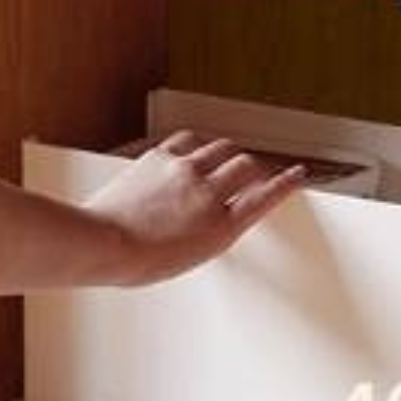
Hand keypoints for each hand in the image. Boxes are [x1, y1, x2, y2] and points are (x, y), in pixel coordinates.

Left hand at [84, 131, 308, 285]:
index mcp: (221, 228)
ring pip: (222, 147)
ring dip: (228, 152)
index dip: (285, 184)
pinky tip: (195, 148)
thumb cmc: (140, 260)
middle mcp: (209, 194)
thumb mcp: (192, 256)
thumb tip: (220, 215)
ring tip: (225, 158)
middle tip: (256, 169)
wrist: (104, 244)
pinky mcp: (162, 156)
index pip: (264, 198)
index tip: (297, 175)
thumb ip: (213, 231)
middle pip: (248, 165)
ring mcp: (186, 171)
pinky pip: (189, 139)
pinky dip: (198, 143)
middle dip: (255, 167)